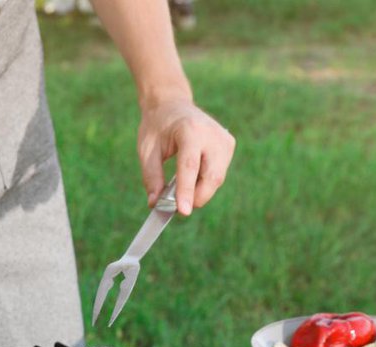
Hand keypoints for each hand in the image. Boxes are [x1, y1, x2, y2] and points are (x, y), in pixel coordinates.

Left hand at [138, 97, 234, 214]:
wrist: (172, 104)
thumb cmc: (157, 127)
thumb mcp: (147, 150)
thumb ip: (151, 177)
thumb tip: (155, 203)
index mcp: (190, 130)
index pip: (190, 166)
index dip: (186, 191)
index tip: (183, 211)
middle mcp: (212, 134)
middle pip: (211, 176)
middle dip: (196, 197)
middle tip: (177, 208)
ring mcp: (224, 139)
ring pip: (217, 178)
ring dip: (199, 191)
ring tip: (180, 189)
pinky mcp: (228, 145)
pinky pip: (218, 173)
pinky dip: (204, 182)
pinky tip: (191, 177)